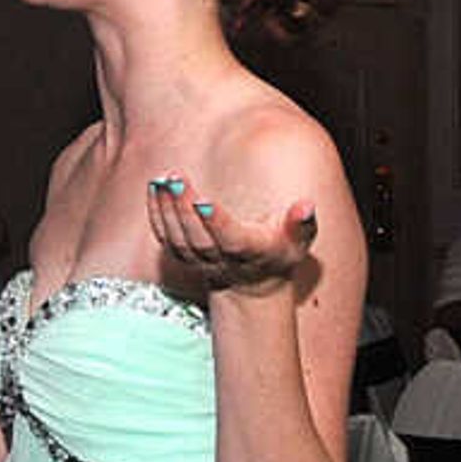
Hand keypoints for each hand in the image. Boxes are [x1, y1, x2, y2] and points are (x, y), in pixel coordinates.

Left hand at [147, 178, 315, 300]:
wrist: (254, 283)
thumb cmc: (280, 252)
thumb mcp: (299, 241)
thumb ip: (302, 223)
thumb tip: (306, 205)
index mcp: (251, 253)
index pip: (231, 240)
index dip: (216, 223)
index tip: (203, 201)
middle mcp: (223, 261)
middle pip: (198, 239)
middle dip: (184, 209)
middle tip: (174, 179)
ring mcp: (200, 262)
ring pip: (179, 240)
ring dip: (167, 210)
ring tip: (162, 179)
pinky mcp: (184, 258)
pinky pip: (166, 239)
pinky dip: (157, 214)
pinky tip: (154, 189)